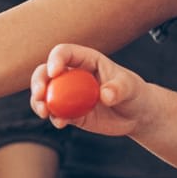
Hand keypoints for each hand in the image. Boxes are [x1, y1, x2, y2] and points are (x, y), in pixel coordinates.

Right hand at [28, 45, 146, 136]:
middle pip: (47, 72)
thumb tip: (105, 95)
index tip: (55, 72)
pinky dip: (54, 118)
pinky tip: (60, 124)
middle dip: (39, 81)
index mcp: (87, 60)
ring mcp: (70, 95)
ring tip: (44, 112)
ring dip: (39, 102)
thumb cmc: (135, 93)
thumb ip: (118, 88)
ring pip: (46, 94)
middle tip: (40, 94)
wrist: (137, 115)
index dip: (56, 59)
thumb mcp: (131, 87)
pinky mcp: (71, 113)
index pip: (65, 53)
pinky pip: (56, 114)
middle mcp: (74, 75)